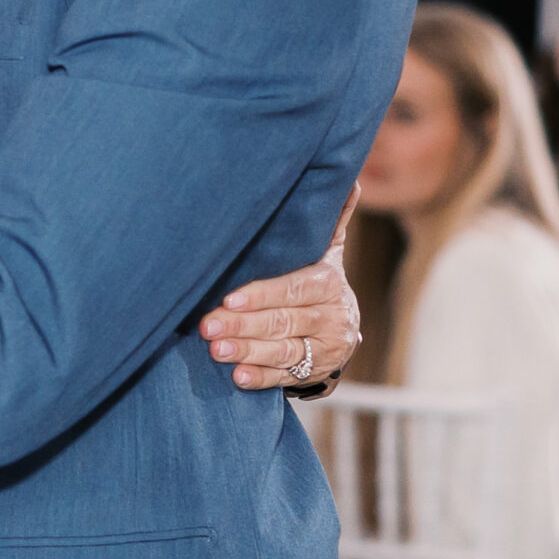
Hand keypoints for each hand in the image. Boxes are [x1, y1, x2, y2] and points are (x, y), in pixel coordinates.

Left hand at [199, 187, 362, 390]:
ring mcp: (326, 349)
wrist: (343, 329)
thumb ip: (332, 221)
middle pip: (283, 322)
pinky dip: (262, 378)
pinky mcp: (316, 373)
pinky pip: (287, 377)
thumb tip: (350, 180)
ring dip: (248, 352)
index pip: (294, 288)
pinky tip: (238, 377)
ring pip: (285, 352)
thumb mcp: (327, 251)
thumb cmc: (318, 280)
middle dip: (243, 325)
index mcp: (329, 282)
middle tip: (208, 325)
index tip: (229, 298)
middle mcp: (332, 317)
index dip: (262, 295)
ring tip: (216, 350)